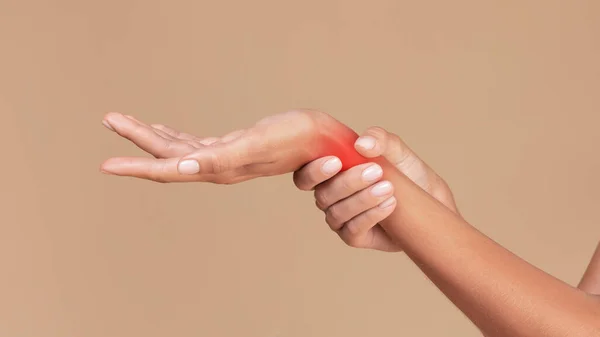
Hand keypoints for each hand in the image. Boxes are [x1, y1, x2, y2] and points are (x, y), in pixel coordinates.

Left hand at [100, 110, 369, 183]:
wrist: (326, 144)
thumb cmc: (297, 139)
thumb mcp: (256, 144)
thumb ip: (218, 159)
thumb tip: (181, 169)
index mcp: (218, 167)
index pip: (169, 169)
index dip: (137, 167)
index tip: (106, 166)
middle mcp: (217, 166)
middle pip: (166, 155)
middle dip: (136, 138)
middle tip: (109, 118)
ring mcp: (224, 158)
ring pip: (177, 148)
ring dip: (149, 135)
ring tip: (122, 119)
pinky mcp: (232, 148)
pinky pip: (193, 143)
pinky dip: (173, 135)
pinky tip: (162, 129)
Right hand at [293, 126, 458, 251]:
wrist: (430, 199)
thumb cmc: (405, 171)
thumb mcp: (396, 150)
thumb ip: (380, 139)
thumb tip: (361, 143)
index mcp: (330, 173)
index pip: (306, 175)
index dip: (314, 170)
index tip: (336, 161)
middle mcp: (329, 197)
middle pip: (323, 194)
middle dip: (349, 182)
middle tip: (376, 170)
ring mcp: (339, 218)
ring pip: (337, 212)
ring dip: (362, 199)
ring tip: (389, 187)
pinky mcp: (353, 237)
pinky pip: (352, 229)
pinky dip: (371, 215)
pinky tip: (390, 204)